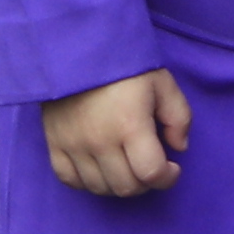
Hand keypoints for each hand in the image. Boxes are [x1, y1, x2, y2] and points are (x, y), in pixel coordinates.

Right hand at [42, 66, 194, 197]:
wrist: (76, 46)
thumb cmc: (123, 64)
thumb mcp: (162, 83)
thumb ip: (178, 117)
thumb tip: (179, 148)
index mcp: (130, 126)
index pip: (150, 173)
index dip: (167, 178)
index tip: (172, 168)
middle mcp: (100, 142)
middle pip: (126, 186)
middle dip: (146, 182)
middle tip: (150, 166)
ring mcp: (74, 145)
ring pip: (99, 187)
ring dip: (118, 184)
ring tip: (127, 168)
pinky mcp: (54, 143)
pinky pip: (69, 179)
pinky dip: (87, 182)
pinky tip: (99, 170)